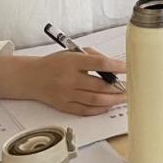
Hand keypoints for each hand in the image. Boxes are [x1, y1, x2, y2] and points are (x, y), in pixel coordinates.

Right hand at [0, 50, 126, 115]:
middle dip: (118, 88)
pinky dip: (99, 109)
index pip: (99, 64)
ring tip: (124, 98)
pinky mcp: (64, 106)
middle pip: (99, 86)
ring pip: (94, 100)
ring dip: (113, 100)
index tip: (128, 68)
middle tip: (130, 87)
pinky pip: (85, 110)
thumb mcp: (74, 52)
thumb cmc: (57, 63)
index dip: (116, 67)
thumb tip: (115, 66)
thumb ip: (94, 57)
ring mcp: (66, 95)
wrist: (31, 77)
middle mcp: (69, 79)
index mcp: (73, 62)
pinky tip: (108, 105)